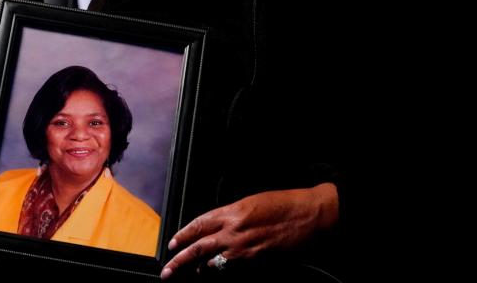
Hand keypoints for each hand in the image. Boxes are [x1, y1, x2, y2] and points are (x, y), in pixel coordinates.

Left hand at [161, 184, 338, 279]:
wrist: (308, 215)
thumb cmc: (283, 204)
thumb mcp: (250, 202)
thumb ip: (230, 215)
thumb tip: (216, 226)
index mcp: (231, 212)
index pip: (198, 225)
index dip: (183, 236)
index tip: (172, 244)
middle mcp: (234, 231)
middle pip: (199, 248)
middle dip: (180, 261)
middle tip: (168, 272)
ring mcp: (245, 250)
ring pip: (213, 264)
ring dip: (200, 272)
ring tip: (188, 277)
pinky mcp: (257, 263)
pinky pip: (233, 272)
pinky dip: (222, 276)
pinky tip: (214, 279)